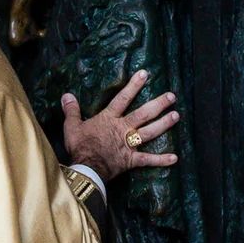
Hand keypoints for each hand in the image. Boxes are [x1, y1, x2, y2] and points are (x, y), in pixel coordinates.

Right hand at [61, 69, 178, 181]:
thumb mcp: (72, 126)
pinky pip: (148, 160)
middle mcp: (123, 129)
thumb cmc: (79, 146)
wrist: (86, 168)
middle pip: (143, 114)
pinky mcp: (132, 160)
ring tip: (176, 115)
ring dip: (164, 124)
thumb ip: (72, 110)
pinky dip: (161, 160)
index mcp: (109, 119)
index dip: (134, 86)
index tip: (145, 74)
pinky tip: (175, 158)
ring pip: (150, 132)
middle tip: (172, 96)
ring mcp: (129, 144)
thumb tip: (66, 95)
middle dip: (158, 104)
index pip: (123, 98)